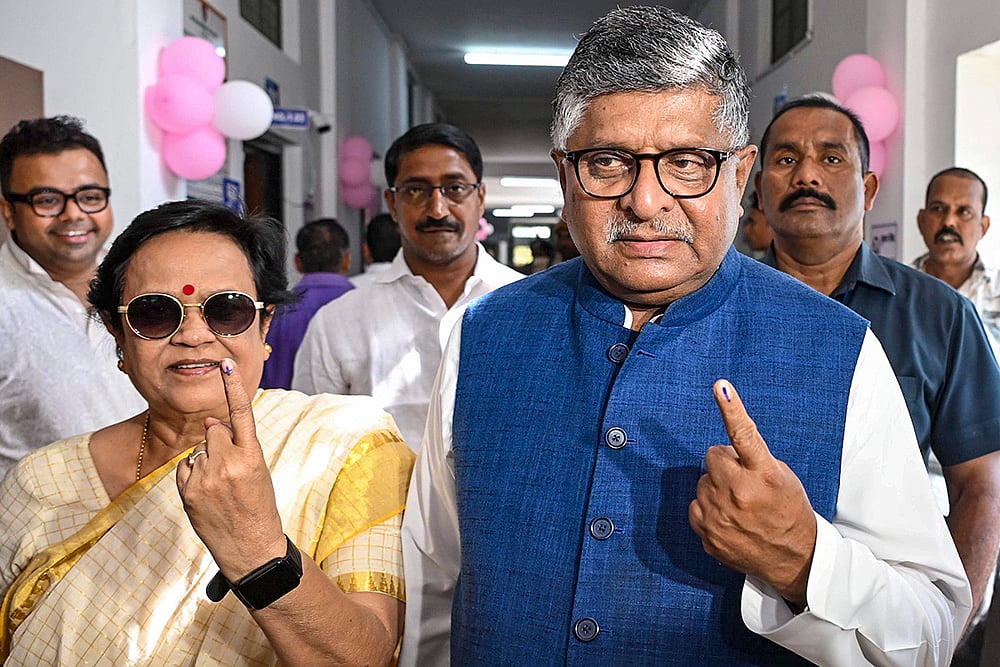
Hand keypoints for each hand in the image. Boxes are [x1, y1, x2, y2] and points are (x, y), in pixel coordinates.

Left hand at [176, 357, 286, 578]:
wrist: (251, 547)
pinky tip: (206, 494)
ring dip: (206, 461)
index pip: (241, 414)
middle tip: (232, 471)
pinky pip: (185, 467)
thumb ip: (236, 445)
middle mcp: (228, 463)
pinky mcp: (188, 490)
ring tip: (221, 489)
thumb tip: (212, 424)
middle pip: (214, 432)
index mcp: (252, 456)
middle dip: (219, 442)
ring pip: (199, 450)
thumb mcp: (258, 472)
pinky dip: (193, 475)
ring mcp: (206, 477)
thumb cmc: (258, 507)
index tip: (224, 365)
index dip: (233, 388)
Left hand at [688, 379, 816, 607]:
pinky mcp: (706, 530)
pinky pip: (695, 503)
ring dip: (717, 487)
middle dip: (725, 463)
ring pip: (703, 480)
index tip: (721, 387)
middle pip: (713, 455)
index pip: (745, 434)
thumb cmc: (789, 512)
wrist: (792, 559)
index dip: (732, 408)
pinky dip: (709, 508)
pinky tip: (729, 518)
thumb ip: (753, 460)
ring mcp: (720, 513)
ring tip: (740, 504)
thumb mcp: (782, 477)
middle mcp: (740, 492)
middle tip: (743, 479)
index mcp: (764, 474)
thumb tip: (723, 453)